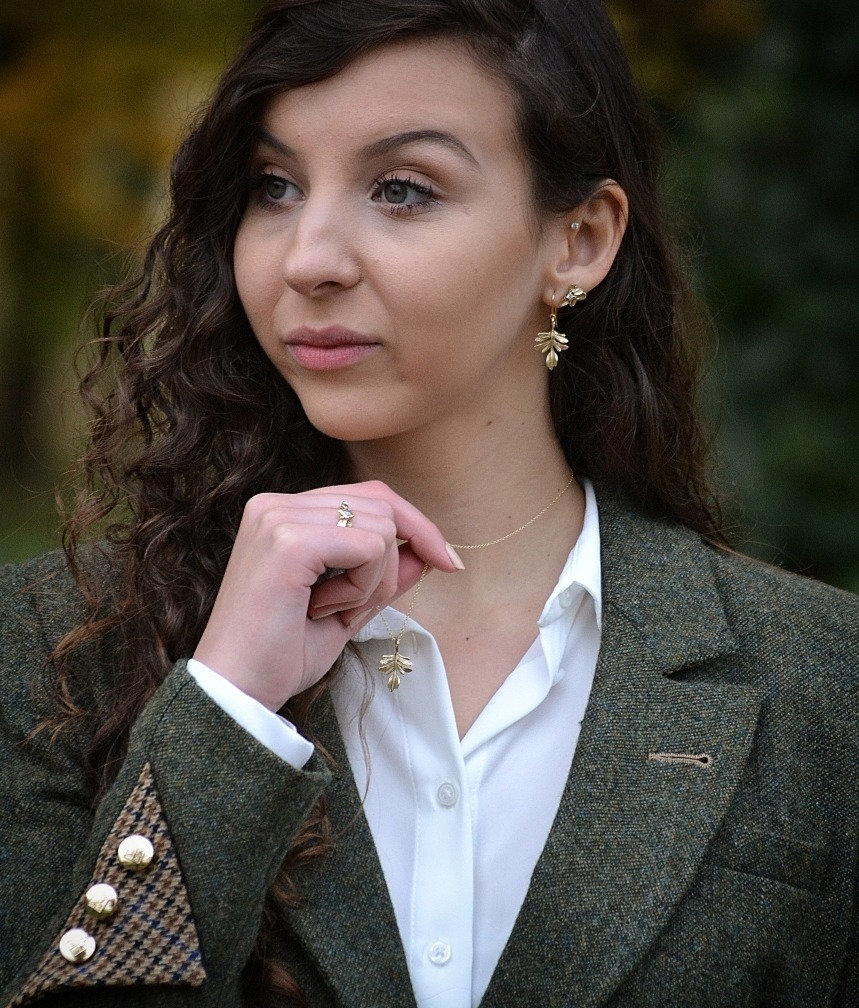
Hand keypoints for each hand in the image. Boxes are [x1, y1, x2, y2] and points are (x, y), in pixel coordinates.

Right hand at [191, 480, 461, 710]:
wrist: (235, 695)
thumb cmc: (281, 655)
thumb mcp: (347, 608)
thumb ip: (384, 574)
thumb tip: (428, 553)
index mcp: (282, 512)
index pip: (370, 496)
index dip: (414, 526)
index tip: (448, 562)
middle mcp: (276, 504)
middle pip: (382, 505)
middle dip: (392, 564)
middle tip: (354, 609)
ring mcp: (278, 518)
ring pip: (381, 528)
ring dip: (374, 581)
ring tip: (329, 610)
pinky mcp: (288, 542)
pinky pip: (370, 548)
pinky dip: (364, 587)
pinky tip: (324, 610)